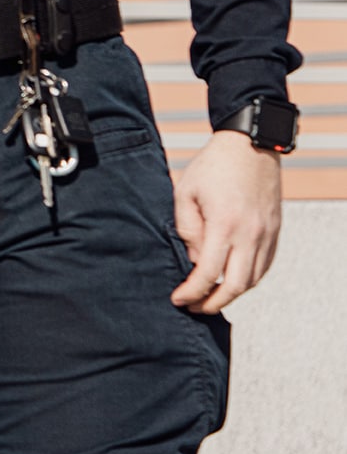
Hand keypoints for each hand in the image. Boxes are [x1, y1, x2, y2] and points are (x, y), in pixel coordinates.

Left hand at [170, 129, 282, 313]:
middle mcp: (250, 234)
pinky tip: (230, 280)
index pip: (208, 273)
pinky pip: (264, 266)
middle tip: (194, 307)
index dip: (192, 292)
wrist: (250, 146)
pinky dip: (248, 279)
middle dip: (213, 303)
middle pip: (235, 286)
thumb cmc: (213, 167)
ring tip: (209, 296)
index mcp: (224, 225)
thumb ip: (186, 229)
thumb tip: (194, 259)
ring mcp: (266, 234)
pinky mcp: (275, 231)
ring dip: (231, 294)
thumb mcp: (185, 193)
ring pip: (252, 280)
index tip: (178, 299)